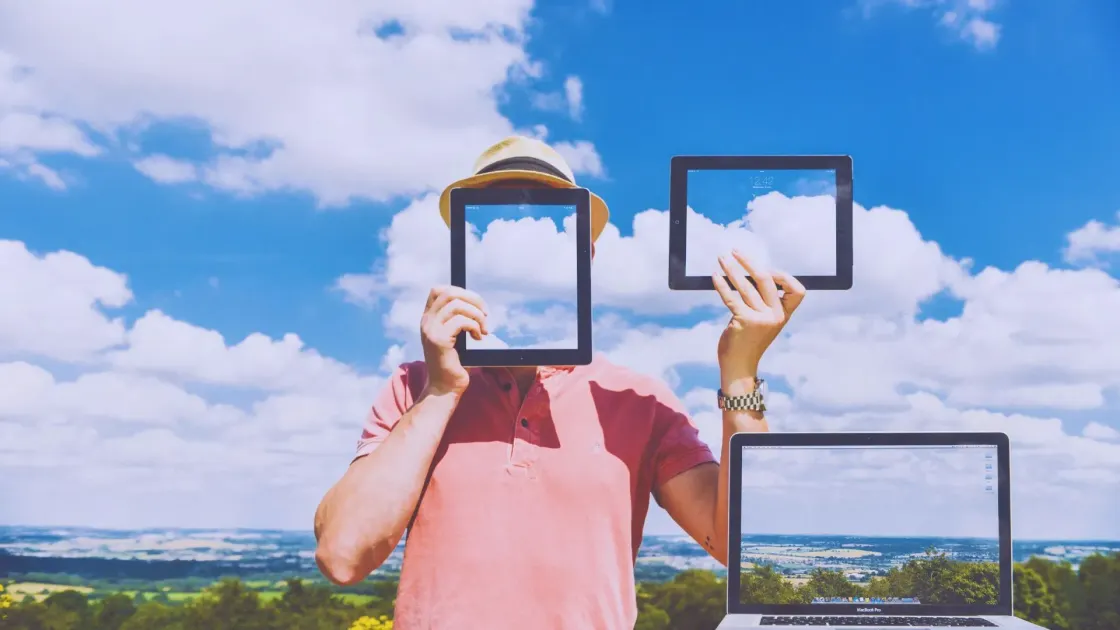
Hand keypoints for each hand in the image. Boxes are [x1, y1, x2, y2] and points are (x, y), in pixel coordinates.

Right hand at [420, 286, 489, 396]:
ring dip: (476, 315)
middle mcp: (426, 322)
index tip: (475, 304)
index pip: (438, 290)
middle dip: (473, 299)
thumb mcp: (455, 337)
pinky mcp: (438, 340)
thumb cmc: (454, 363)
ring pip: (457, 305)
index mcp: (428, 319)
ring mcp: (430, 330)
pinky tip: (478, 338)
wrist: (445, 388)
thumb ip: (458, 319)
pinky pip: (462, 321)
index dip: (459, 291)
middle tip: (485, 315)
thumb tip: (476, 303)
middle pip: (450, 293)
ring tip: (483, 330)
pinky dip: (475, 326)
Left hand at [712, 250, 805, 390]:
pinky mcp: (743, 321)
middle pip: (766, 279)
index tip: (765, 269)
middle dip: (749, 262)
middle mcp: (775, 315)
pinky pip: (731, 297)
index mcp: (784, 314)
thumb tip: (751, 274)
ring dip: (731, 269)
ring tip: (721, 258)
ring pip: (745, 286)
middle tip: (734, 251)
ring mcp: (760, 319)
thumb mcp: (763, 321)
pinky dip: (721, 285)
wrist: (739, 366)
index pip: (797, 290)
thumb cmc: (749, 340)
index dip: (783, 276)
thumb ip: (763, 302)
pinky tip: (714, 276)